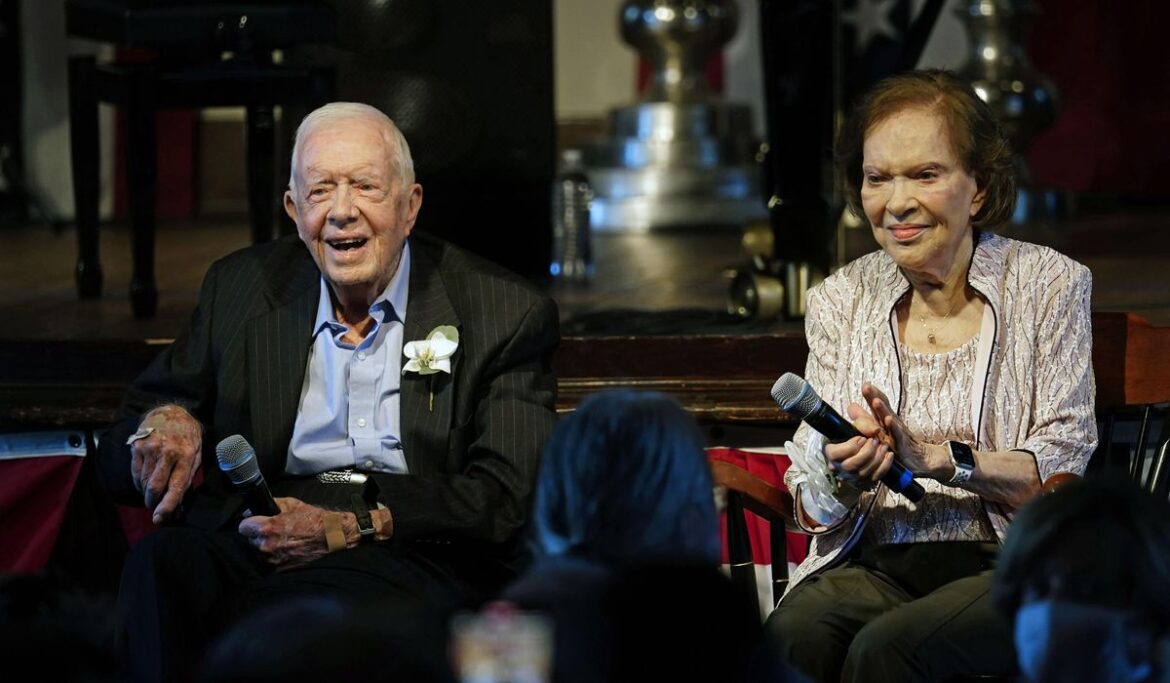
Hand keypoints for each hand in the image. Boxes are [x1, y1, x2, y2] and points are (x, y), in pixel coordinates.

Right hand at [131, 404, 201, 523]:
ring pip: (143, 482)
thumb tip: (177, 507)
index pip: (176, 486)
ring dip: (146, 493)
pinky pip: (135, 473)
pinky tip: (145, 481)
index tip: (159, 518)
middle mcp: (167, 452)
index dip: (167, 505)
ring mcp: (150, 448)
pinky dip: (139, 482)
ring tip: (152, 492)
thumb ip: (186, 479)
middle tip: (154, 507)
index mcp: (187, 456)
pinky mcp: (137, 446)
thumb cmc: (187, 438)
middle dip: (152, 502)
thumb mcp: (196, 455)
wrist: (171, 412)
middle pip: (154, 487)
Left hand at [238, 497, 338, 568]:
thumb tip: (254, 509)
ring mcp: (273, 559)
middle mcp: (267, 546)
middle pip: (250, 540)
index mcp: (267, 528)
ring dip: (266, 546)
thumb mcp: (291, 504)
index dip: (249, 523)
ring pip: (259, 552)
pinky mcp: (279, 569)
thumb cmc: (313, 520)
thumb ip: (270, 505)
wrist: (330, 537)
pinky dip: (275, 555)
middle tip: (273, 530)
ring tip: (282, 540)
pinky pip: (269, 561)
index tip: (254, 523)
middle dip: (259, 535)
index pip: (242, 527)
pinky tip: (286, 548)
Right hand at [823, 403, 893, 489]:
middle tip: (875, 441)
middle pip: (850, 465)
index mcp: (830, 453)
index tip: (861, 438)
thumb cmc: (855, 433)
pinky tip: (889, 455)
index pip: (835, 454)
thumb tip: (876, 430)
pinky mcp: (863, 482)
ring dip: (877, 458)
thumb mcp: (856, 423)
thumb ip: (864, 423)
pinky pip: (874, 478)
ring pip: (863, 473)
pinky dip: (884, 466)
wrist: (861, 445)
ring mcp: (850, 477)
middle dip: (866, 453)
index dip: (851, 446)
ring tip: (884, 446)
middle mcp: (838, 468)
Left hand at [861, 383, 934, 474]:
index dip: (872, 394)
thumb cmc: (898, 443)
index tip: (865, 385)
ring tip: (876, 401)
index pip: (879, 404)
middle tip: (866, 387)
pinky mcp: (902, 443)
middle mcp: (891, 423)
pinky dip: (893, 427)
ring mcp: (897, 432)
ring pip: (889, 419)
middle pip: (883, 407)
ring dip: (883, 410)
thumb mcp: (880, 431)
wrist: (921, 459)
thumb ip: (866, 418)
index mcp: (885, 419)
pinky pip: (897, 435)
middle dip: (874, 396)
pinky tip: (889, 420)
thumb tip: (851, 407)